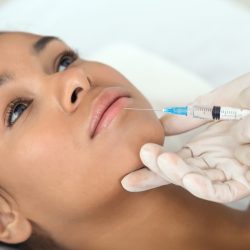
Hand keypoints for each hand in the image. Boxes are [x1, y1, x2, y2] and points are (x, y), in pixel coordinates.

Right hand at [121, 74, 249, 202]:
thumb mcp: (223, 99)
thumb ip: (194, 112)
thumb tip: (162, 125)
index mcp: (209, 144)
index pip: (174, 158)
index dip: (152, 165)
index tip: (129, 169)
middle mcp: (218, 160)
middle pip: (182, 174)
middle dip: (157, 174)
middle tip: (137, 168)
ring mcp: (234, 169)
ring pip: (201, 184)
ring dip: (178, 177)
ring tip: (163, 164)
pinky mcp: (249, 176)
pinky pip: (228, 189)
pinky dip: (208, 187)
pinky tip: (190, 179)